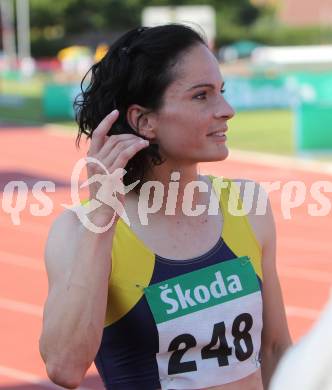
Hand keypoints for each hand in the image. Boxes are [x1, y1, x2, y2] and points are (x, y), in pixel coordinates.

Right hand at [86, 110, 148, 225]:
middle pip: (113, 139)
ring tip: (144, 142)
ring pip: (119, 145)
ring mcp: (101, 168)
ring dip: (134, 141)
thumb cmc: (106, 194)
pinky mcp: (111, 175)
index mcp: (91, 158)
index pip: (96, 134)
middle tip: (140, 138)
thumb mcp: (103, 174)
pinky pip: (124, 155)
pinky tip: (142, 145)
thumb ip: (106, 159)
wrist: (102, 213)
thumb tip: (117, 145)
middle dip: (128, 136)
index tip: (115, 112)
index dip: (106, 121)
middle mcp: (94, 161)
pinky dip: (134, 147)